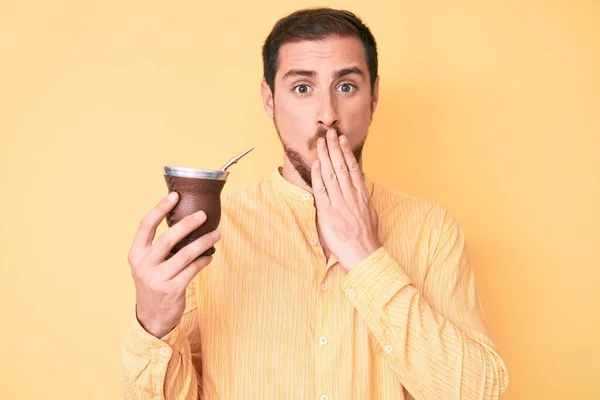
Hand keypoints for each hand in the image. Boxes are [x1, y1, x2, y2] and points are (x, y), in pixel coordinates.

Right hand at [127, 192, 220, 337]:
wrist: (151, 317)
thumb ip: (158, 245)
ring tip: (216, 234)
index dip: (160, 208)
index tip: (175, 195)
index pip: (145, 225)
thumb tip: (185, 219)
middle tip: (203, 215)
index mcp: (136, 254)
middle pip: (168, 238)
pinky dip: (204, 260)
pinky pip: (193, 270)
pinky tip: (210, 255)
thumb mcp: (148, 263)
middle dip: (188, 224)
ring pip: (185, 254)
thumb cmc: (154, 282)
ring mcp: (157, 279)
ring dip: (203, 242)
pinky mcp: (172, 290)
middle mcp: (144, 265)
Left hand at [311, 129, 380, 270]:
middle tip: (329, 132)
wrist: (364, 254)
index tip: (342, 140)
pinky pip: (322, 190)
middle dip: (335, 148)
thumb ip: (362, 200)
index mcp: (361, 195)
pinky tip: (316, 164)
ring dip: (325, 156)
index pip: (353, 168)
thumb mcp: (369, 214)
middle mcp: (350, 195)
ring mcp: (339, 203)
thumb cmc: (366, 238)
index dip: (346, 152)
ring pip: (331, 174)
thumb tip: (360, 189)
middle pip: (341, 166)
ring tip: (321, 142)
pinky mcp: (328, 212)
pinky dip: (318, 175)